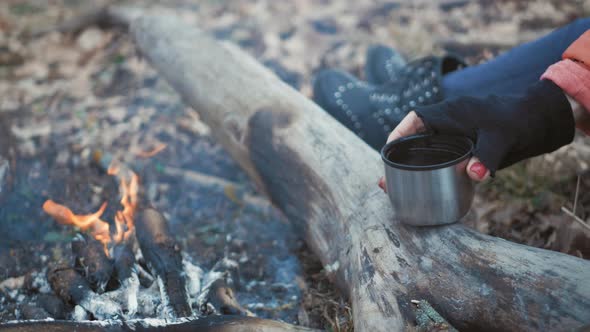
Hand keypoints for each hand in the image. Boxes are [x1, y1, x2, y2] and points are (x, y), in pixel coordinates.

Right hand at [378, 80, 574, 191]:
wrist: (537, 118)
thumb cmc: (517, 122)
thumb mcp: (502, 140)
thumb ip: (487, 157)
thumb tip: (473, 175)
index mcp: (448, 114)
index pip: (413, 121)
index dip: (396, 136)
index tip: (386, 155)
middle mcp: (446, 120)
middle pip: (413, 137)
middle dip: (398, 157)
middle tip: (385, 181)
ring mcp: (452, 131)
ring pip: (423, 146)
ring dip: (410, 163)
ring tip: (396, 185)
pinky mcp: (460, 141)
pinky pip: (436, 152)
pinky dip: (426, 165)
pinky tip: (422, 182)